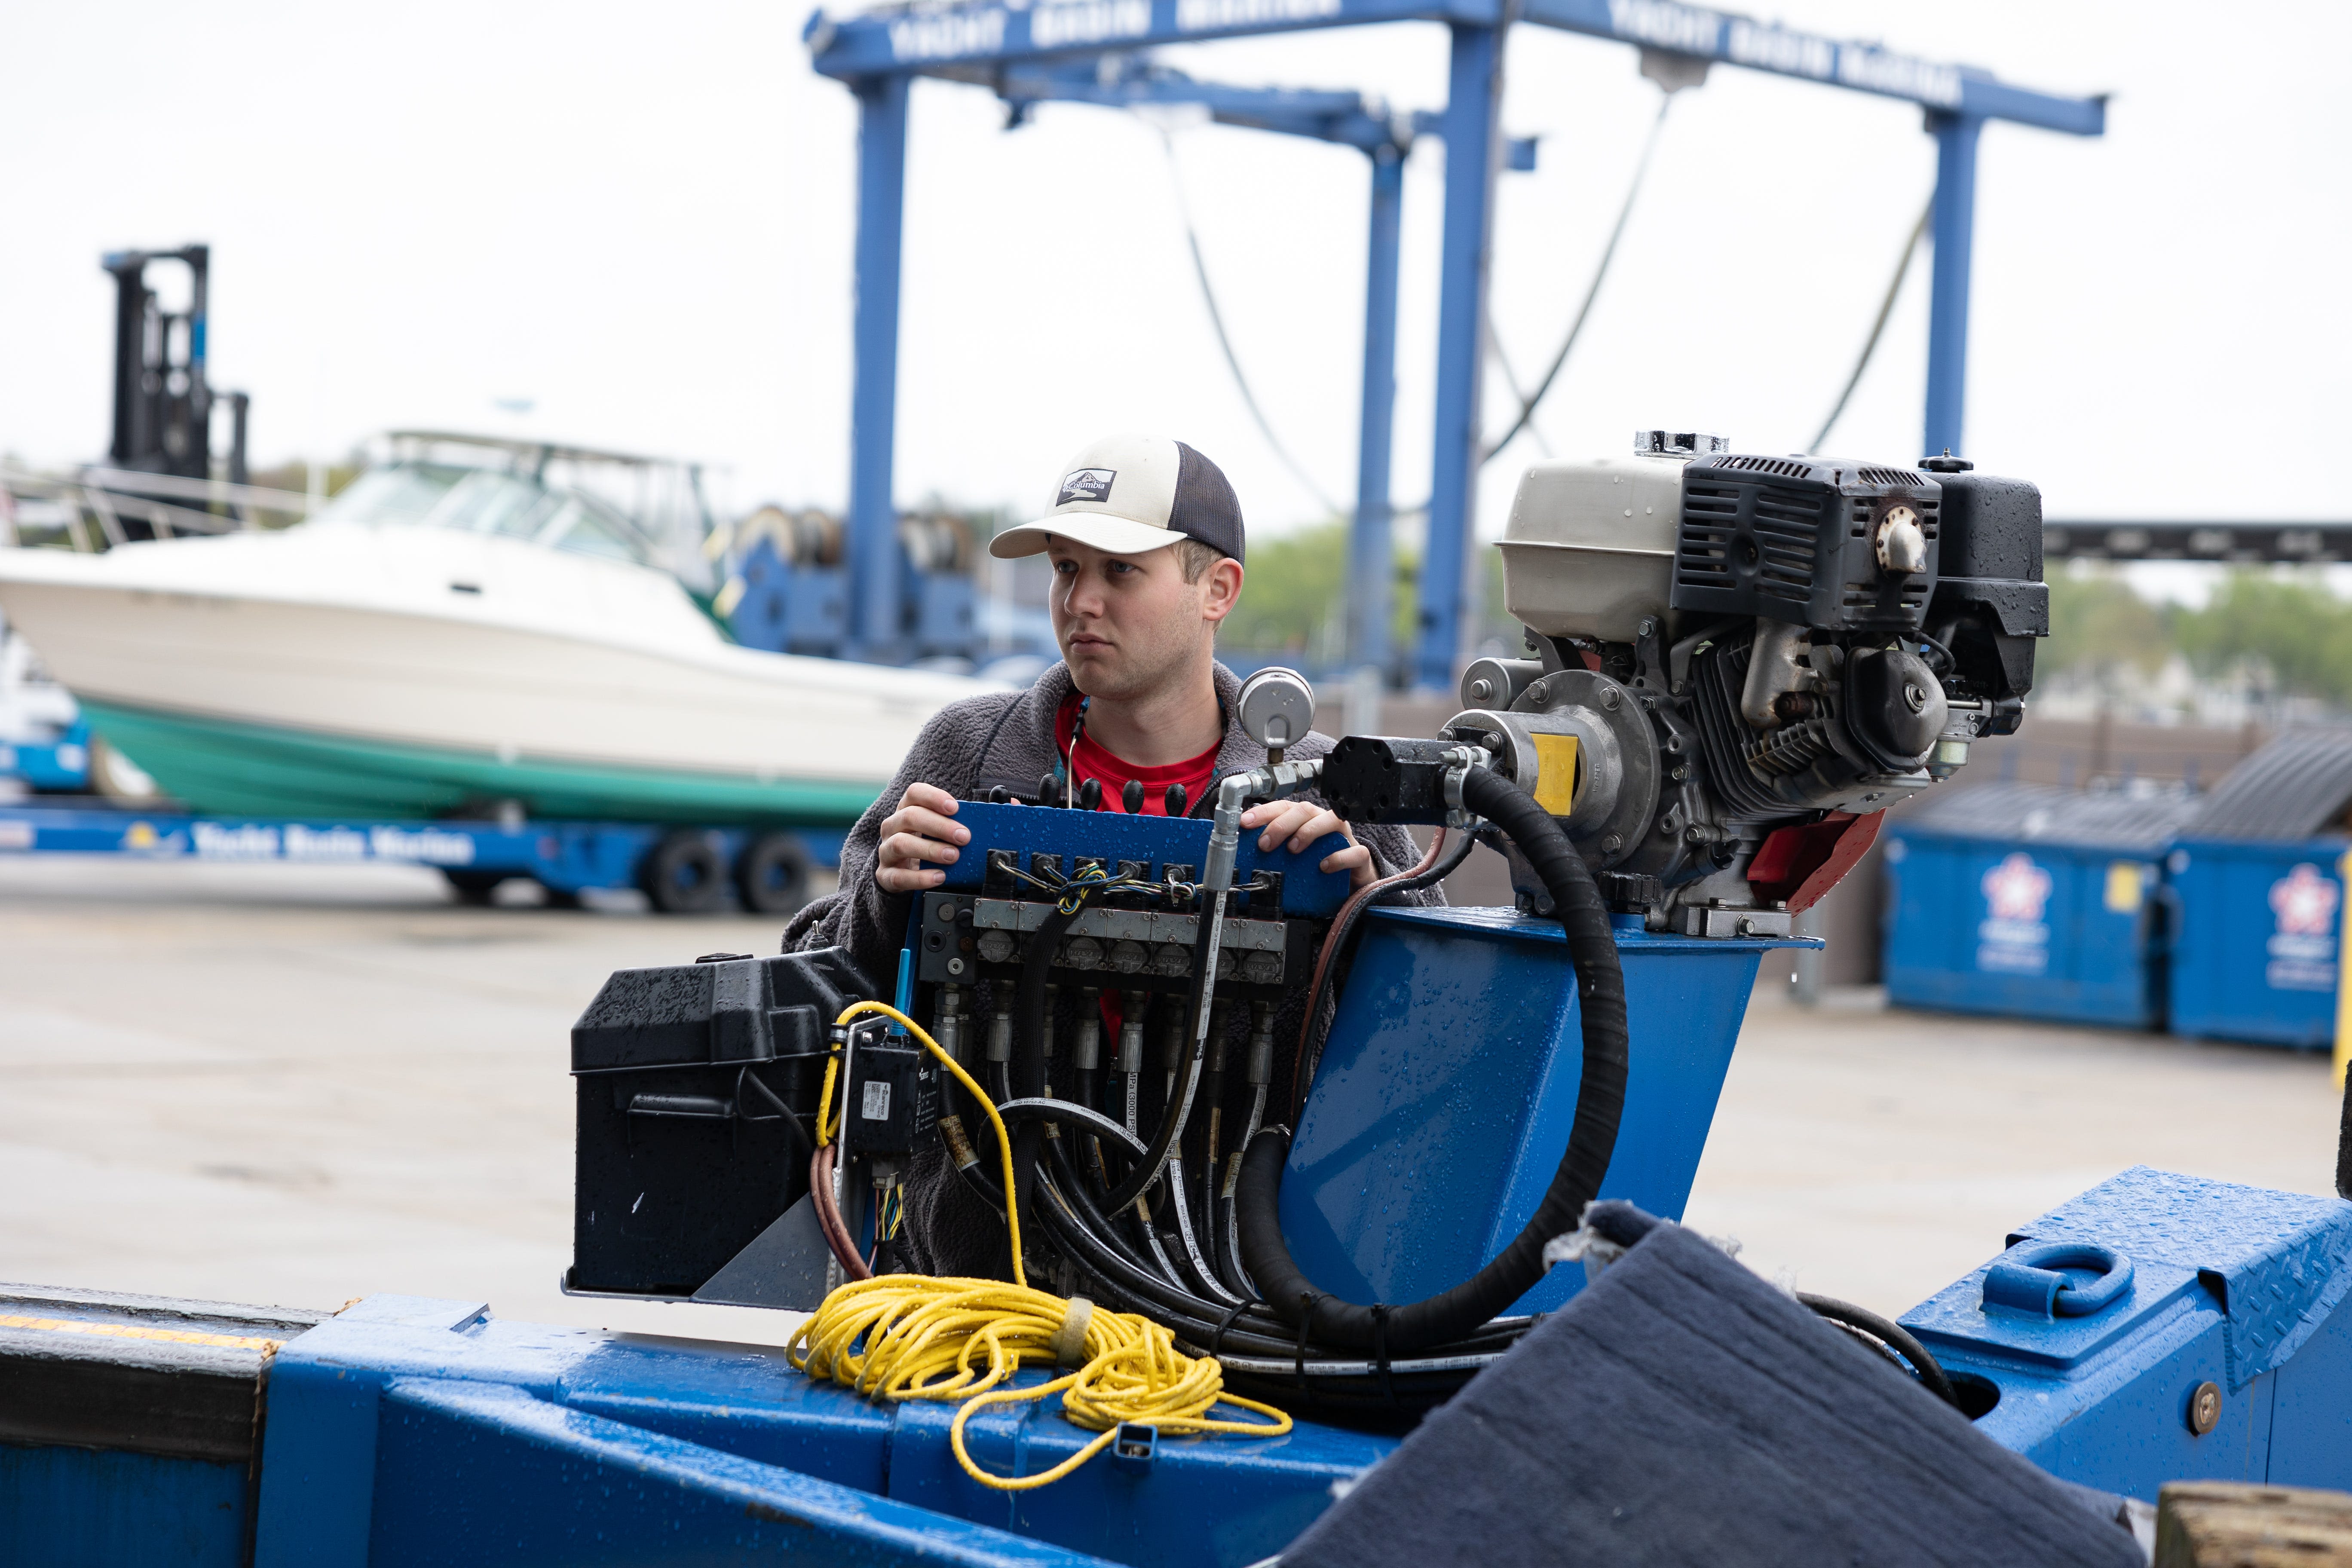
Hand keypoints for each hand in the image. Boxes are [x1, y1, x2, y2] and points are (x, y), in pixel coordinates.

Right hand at [875, 782, 967, 893]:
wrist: (901, 874)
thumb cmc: (926, 845)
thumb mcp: (939, 830)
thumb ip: (959, 822)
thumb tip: (996, 815)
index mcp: (906, 810)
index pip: (914, 793)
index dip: (933, 797)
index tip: (954, 808)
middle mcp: (893, 827)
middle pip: (910, 817)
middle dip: (939, 826)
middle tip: (963, 837)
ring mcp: (886, 851)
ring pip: (901, 844)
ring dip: (930, 849)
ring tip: (952, 856)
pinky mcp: (886, 875)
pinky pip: (899, 876)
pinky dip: (920, 878)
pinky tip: (939, 877)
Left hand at [1239, 800, 1373, 889]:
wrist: (1349, 884)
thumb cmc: (1317, 864)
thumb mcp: (1291, 856)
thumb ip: (1274, 849)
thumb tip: (1245, 850)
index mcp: (1306, 820)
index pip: (1284, 807)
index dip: (1264, 812)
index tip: (1245, 823)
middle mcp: (1324, 822)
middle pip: (1305, 809)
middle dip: (1282, 824)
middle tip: (1265, 844)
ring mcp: (1344, 837)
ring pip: (1332, 820)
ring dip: (1309, 832)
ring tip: (1293, 849)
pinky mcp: (1359, 856)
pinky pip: (1354, 851)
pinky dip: (1338, 857)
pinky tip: (1323, 866)